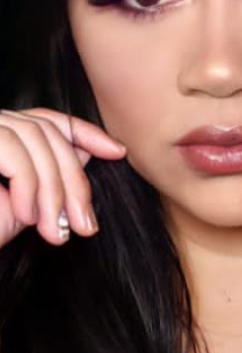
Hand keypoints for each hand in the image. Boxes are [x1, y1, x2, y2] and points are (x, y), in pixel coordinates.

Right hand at [0, 107, 126, 247]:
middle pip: (47, 132)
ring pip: (34, 140)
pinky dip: (29, 187)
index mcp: (2, 135)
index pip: (49, 120)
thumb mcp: (25, 206)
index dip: (87, 131)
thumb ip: (50, 176)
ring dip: (54, 190)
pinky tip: (29, 218)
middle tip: (86, 225)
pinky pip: (14, 154)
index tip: (118, 151)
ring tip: (56, 232)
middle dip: (74, 180)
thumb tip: (88, 152)